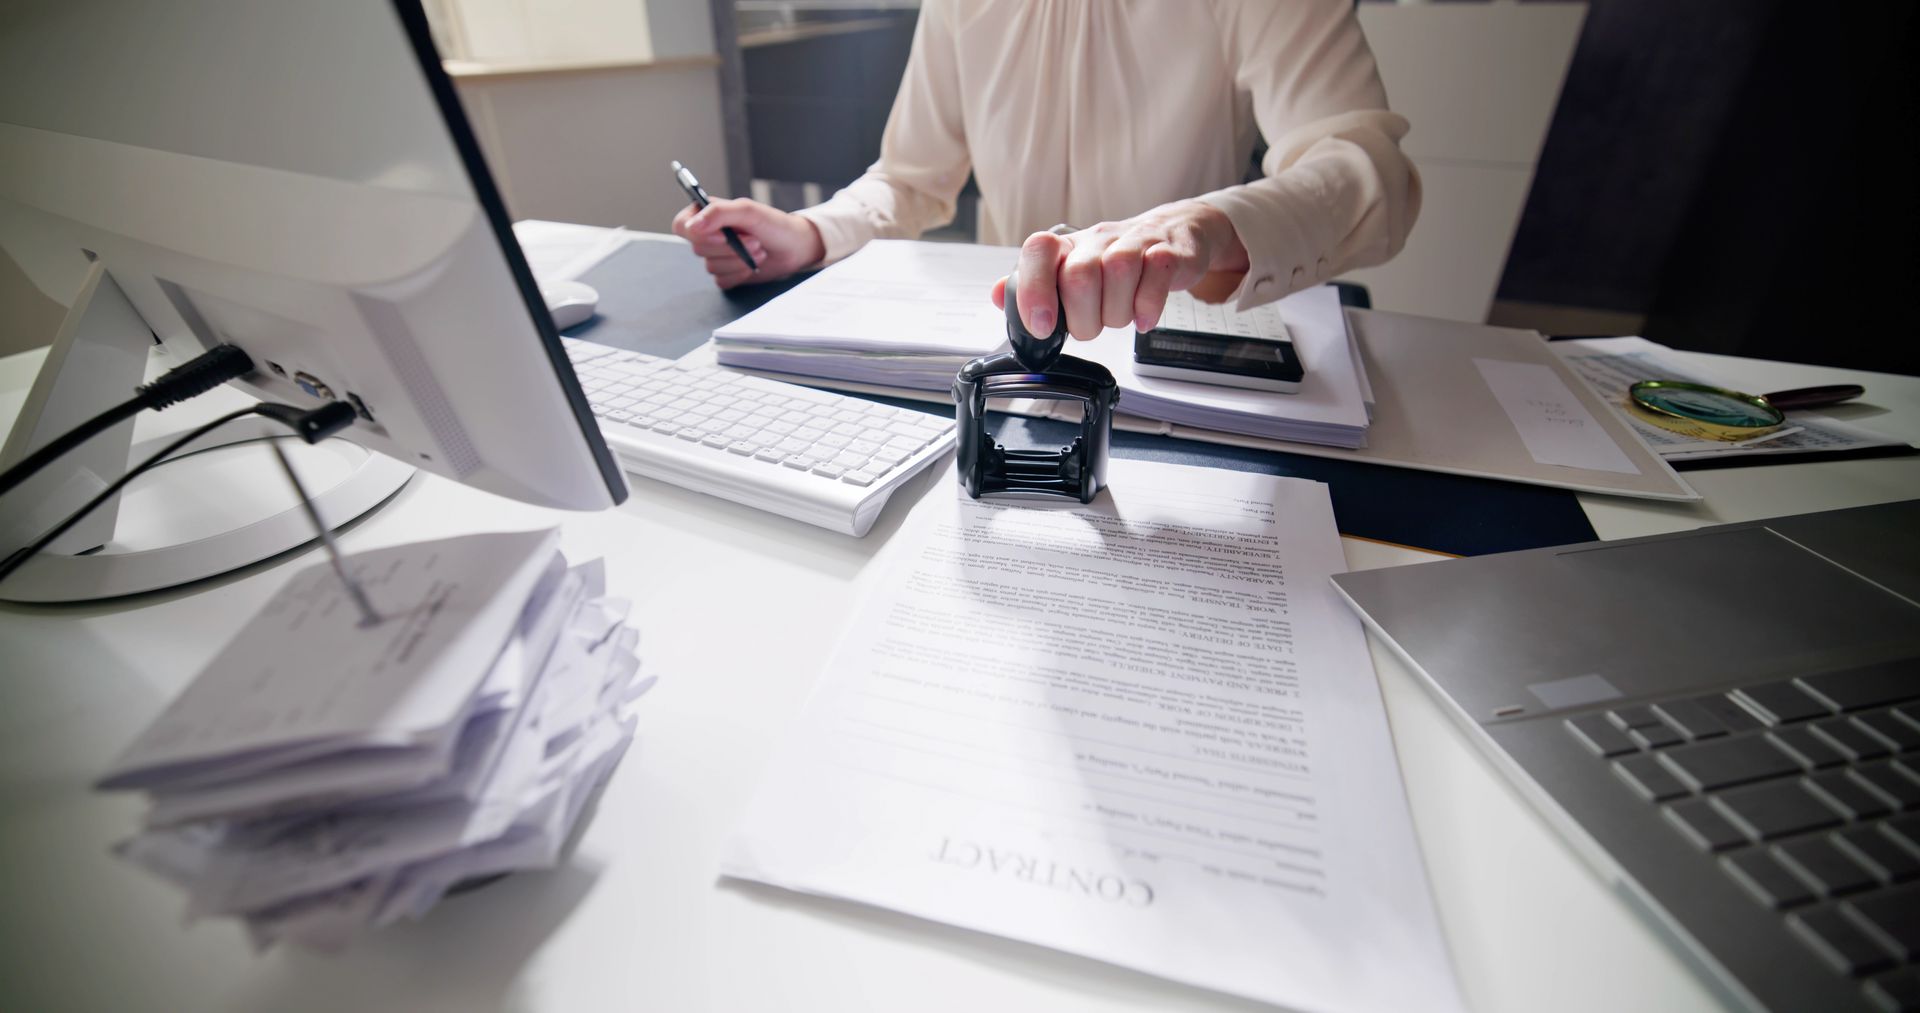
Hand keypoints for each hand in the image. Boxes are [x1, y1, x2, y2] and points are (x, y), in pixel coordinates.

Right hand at [671, 197, 825, 289]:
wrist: (794, 248)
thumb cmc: (773, 224)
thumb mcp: (747, 211)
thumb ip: (718, 213)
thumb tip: (692, 226)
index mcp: (707, 214)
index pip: (681, 225)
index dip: (697, 234)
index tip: (723, 236)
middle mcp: (708, 235)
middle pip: (697, 248)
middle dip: (730, 248)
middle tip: (754, 240)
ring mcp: (716, 256)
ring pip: (711, 267)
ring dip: (738, 261)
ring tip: (757, 250)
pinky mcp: (726, 274)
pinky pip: (721, 281)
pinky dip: (739, 274)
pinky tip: (752, 265)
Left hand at [989, 200, 1249, 339]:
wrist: (1174, 232)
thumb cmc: (1115, 259)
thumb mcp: (1071, 270)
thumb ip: (1034, 286)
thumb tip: (996, 296)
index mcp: (1068, 246)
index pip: (1039, 251)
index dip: (1034, 290)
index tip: (1041, 326)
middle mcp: (1098, 240)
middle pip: (1080, 274)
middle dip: (1083, 318)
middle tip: (1090, 327)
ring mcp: (1135, 242)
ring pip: (1118, 272)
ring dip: (1116, 313)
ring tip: (1119, 318)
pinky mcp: (1168, 251)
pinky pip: (1157, 274)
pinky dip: (1148, 305)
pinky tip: (1144, 318)